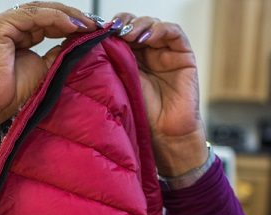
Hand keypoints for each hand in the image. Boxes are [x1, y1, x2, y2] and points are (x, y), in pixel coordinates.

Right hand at [0, 2, 96, 125]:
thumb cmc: (10, 92)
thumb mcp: (44, 67)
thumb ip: (57, 52)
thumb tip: (78, 40)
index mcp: (16, 33)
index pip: (47, 20)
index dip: (70, 22)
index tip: (93, 30)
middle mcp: (8, 24)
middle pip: (45, 12)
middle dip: (72, 17)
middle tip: (95, 25)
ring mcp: (2, 22)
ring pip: (41, 11)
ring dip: (68, 16)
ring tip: (88, 25)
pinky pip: (33, 16)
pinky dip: (56, 19)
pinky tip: (73, 26)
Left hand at [111, 13, 207, 176]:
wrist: (165, 135)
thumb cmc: (141, 115)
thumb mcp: (117, 85)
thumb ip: (108, 63)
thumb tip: (87, 41)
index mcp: (128, 58)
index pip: (119, 32)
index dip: (108, 28)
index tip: (96, 30)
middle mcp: (147, 52)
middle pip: (134, 24)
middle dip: (123, 23)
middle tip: (112, 29)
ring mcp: (165, 52)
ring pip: (152, 25)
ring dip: (139, 25)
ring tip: (128, 34)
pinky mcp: (183, 54)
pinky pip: (174, 33)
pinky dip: (160, 30)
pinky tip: (146, 37)